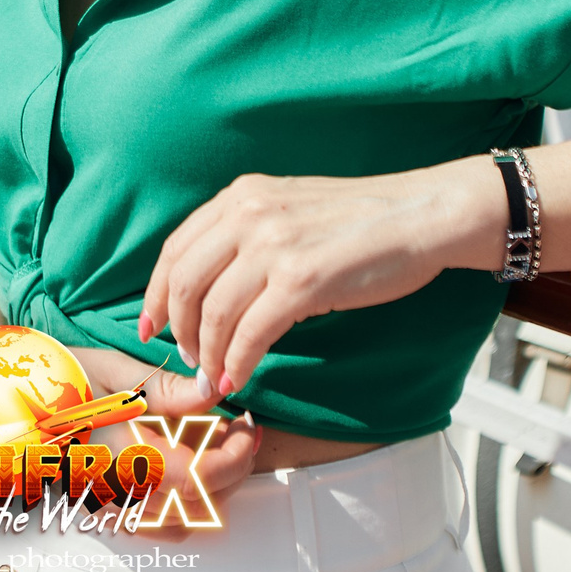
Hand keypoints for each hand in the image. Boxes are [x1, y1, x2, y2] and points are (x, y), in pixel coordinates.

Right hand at [68, 347, 260, 536]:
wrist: (12, 402)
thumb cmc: (58, 382)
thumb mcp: (117, 373)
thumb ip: (170, 390)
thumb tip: (213, 389)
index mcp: (125, 457)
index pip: (201, 477)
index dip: (236, 455)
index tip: (245, 425)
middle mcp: (122, 492)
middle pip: (203, 506)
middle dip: (235, 467)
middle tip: (240, 429)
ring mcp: (115, 506)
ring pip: (186, 522)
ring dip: (214, 488)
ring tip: (218, 446)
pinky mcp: (110, 509)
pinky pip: (160, 524)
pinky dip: (186, 503)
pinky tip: (187, 465)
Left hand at [138, 165, 499, 397]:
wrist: (421, 215)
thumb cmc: (362, 219)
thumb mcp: (290, 206)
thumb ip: (249, 231)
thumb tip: (215, 283)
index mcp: (241, 195)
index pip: (177, 248)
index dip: (156, 292)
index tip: (149, 323)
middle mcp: (249, 214)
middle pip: (185, 282)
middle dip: (179, 328)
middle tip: (186, 357)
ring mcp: (274, 246)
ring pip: (214, 313)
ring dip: (208, 353)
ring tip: (214, 374)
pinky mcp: (301, 281)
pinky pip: (251, 333)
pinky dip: (238, 361)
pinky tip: (239, 376)